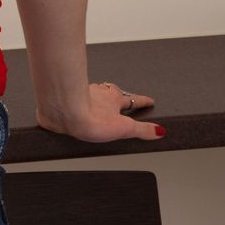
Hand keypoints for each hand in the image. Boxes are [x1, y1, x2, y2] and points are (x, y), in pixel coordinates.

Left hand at [36, 81, 165, 141]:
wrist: (64, 111)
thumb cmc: (91, 117)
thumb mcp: (124, 128)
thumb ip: (142, 130)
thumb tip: (160, 131)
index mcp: (114, 99)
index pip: (133, 99)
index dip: (142, 101)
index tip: (150, 100)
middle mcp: (99, 94)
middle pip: (112, 93)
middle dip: (118, 96)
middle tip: (122, 98)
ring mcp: (82, 96)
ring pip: (94, 93)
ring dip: (98, 97)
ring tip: (100, 103)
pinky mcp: (68, 102)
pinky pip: (76, 99)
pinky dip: (79, 102)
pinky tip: (77, 109)